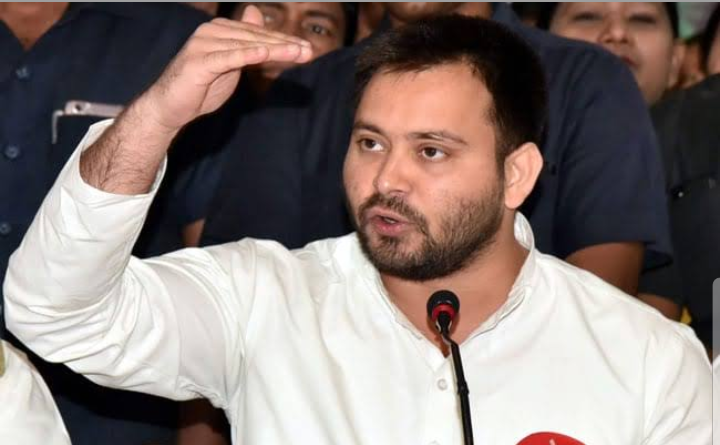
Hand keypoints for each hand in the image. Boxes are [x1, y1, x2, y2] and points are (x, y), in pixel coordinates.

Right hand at [139, 5, 311, 133]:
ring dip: (275, 49)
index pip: (258, 34)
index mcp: (220, 30)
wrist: (170, 107)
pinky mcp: (199, 62)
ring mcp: (203, 45)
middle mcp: (211, 32)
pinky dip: (248, 55)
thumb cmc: (201, 87)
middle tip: (309, 51)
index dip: (283, 41)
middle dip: (284, 45)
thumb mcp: (229, 64)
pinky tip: (265, 54)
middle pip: (255, 38)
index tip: (307, 49)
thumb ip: (245, 43)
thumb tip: (256, 14)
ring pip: (247, 46)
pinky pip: (229, 58)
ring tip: (298, 53)